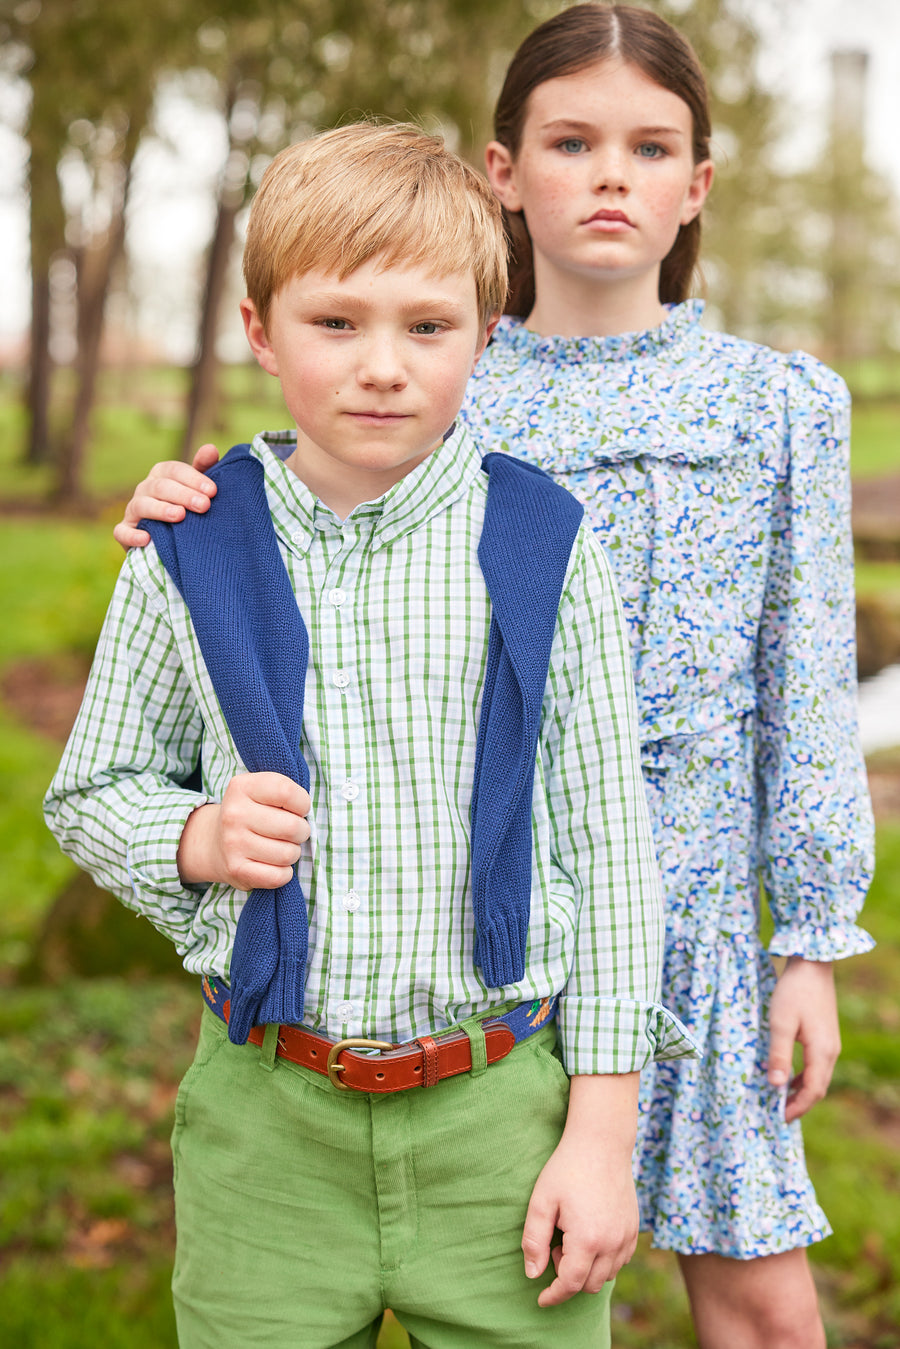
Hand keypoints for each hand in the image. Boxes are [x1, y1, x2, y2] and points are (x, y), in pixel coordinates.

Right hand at [113, 444, 219, 548]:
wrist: (171, 539)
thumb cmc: (187, 506)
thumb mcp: (197, 488)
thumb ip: (204, 468)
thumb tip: (210, 448)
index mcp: (161, 474)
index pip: (174, 470)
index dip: (193, 478)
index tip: (212, 491)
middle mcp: (145, 489)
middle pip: (161, 487)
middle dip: (183, 495)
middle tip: (204, 505)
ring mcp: (133, 510)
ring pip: (141, 505)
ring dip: (161, 510)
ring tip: (180, 516)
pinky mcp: (124, 531)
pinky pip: (122, 532)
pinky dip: (132, 535)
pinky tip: (146, 539)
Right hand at [177, 772, 310, 890]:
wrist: (215, 843)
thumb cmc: (252, 814)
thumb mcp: (262, 791)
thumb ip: (286, 792)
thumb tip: (308, 814)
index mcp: (242, 787)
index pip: (287, 792)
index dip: (302, 803)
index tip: (298, 809)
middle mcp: (234, 814)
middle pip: (292, 826)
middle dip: (301, 832)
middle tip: (292, 832)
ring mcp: (232, 843)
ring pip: (288, 854)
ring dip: (293, 853)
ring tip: (281, 847)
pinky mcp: (236, 869)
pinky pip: (278, 876)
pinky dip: (284, 873)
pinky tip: (275, 864)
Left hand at [522, 1073, 638, 1305]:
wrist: (601, 1142)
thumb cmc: (567, 1169)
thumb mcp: (541, 1201)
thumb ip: (534, 1241)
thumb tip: (533, 1274)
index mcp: (588, 1240)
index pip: (570, 1284)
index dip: (553, 1295)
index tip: (541, 1298)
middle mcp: (612, 1244)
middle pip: (589, 1285)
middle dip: (568, 1276)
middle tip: (555, 1244)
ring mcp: (627, 1237)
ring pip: (607, 1276)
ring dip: (587, 1269)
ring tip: (572, 1236)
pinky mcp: (634, 1229)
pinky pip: (620, 1261)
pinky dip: (604, 1260)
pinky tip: (590, 1236)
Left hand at [767, 957, 839, 1121]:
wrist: (812, 965)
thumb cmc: (793, 992)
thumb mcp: (780, 1023)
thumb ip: (779, 1055)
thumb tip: (776, 1085)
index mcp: (822, 1052)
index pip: (812, 1091)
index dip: (796, 1107)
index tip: (779, 1118)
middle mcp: (831, 1052)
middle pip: (818, 1088)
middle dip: (799, 1103)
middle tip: (778, 1113)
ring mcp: (830, 1044)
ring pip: (818, 1077)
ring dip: (801, 1090)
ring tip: (780, 1099)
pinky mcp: (825, 1036)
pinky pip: (817, 1065)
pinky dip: (803, 1076)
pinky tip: (788, 1075)